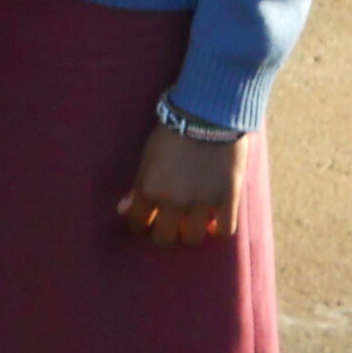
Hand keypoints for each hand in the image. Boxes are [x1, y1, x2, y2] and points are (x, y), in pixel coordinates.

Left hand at [116, 125, 247, 246]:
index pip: (138, 223)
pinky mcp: (227, 199)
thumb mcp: (147, 156)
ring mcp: (202, 203)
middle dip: (164, 233)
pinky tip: (212, 222)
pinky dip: (217, 230)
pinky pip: (224, 231)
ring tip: (190, 222)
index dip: (140, 226)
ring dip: (189, 232)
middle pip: (165, 239)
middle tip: (168, 224)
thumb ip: (138, 186)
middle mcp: (174, 201)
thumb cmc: (172, 130)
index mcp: (150, 189)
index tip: (145, 222)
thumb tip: (124, 210)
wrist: (208, 113)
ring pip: (192, 239)